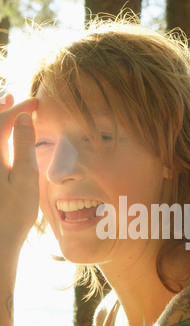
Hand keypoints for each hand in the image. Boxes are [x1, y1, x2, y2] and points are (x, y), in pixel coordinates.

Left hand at [0, 94, 38, 251]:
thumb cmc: (13, 213)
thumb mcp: (25, 179)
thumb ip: (23, 146)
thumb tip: (24, 118)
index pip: (2, 121)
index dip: (19, 109)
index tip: (37, 104)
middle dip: (3, 109)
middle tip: (15, 98)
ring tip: (4, 107)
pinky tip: (2, 138)